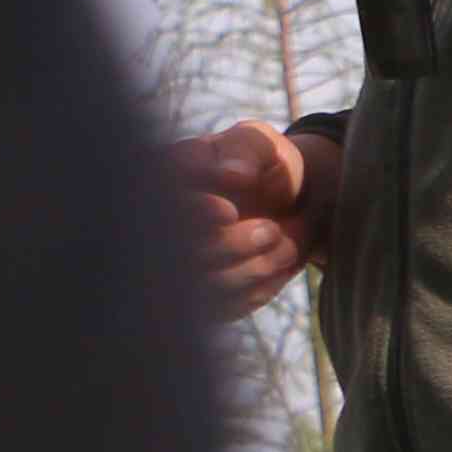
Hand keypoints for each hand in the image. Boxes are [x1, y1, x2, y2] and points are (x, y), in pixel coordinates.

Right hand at [179, 121, 339, 320]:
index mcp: (163, 177)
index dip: (189, 213)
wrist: (290, 201)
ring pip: (206, 284)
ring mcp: (181, 262)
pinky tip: (281, 265)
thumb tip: (234, 173)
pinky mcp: (206, 295)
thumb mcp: (260, 145)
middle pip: (182, 251)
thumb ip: (247, 150)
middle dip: (231, 245)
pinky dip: (260, 288)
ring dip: (253, 268)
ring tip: (286, 244)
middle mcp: (163, 222)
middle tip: (272, 230)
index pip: (161, 202)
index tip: (227, 210)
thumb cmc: (267, 165)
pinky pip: (228, 306)